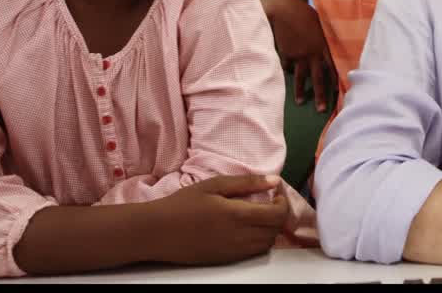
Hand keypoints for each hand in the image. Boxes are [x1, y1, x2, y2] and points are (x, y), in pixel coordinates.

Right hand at [149, 174, 289, 264]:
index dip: (283, 203)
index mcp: (237, 215)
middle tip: (269, 202)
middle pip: (275, 230)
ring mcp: (233, 251)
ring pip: (267, 244)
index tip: (276, 193)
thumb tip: (274, 180)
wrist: (157, 232)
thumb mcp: (214, 185)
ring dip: (270, 229)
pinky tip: (246, 228)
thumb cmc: (183, 204)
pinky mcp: (226, 260)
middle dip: (278, 215)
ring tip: (258, 214)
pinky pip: (253, 252)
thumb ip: (247, 183)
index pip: (277, 215)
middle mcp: (239, 237)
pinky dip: (258, 240)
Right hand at [260, 0, 333, 110]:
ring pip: (300, 78)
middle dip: (320, 95)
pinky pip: (288, 67)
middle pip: (318, 78)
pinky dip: (288, 70)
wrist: (284, 9)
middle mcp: (312, 54)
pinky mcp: (286, 55)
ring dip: (300, 91)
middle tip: (323, 110)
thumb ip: (326, 38)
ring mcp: (298, 56)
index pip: (333, 67)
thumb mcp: (321, 24)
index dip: (337, 81)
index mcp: (324, 46)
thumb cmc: (305, 14)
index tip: (341, 94)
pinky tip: (287, 74)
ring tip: (300, 103)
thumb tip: (334, 48)